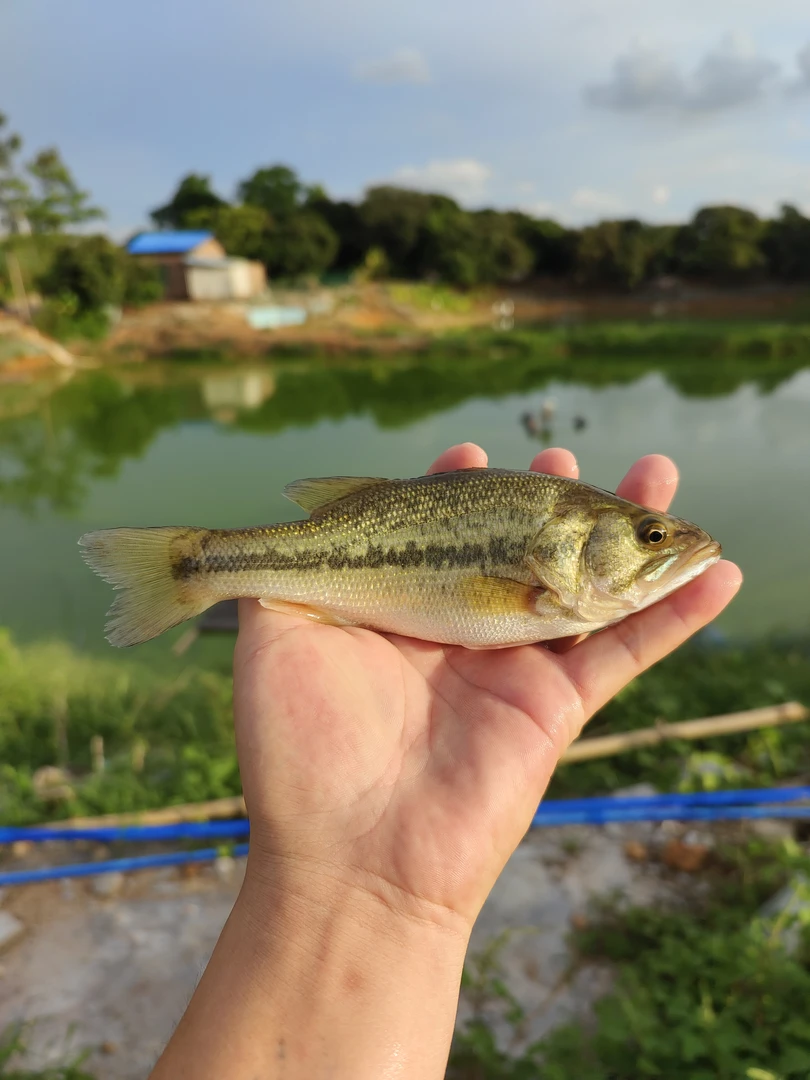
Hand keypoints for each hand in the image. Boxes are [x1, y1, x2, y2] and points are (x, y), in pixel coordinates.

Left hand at [233, 444, 741, 932]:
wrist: (349, 856)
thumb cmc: (298, 746)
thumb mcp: (275, 631)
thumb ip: (284, 564)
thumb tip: (303, 510)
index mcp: (400, 607)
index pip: (443, 530)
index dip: (462, 488)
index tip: (469, 454)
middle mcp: (462, 628)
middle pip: (524, 546)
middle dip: (554, 498)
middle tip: (566, 455)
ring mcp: (515, 665)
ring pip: (588, 582)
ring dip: (631, 530)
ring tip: (661, 471)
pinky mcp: (557, 706)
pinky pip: (629, 651)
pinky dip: (678, 613)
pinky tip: (717, 571)